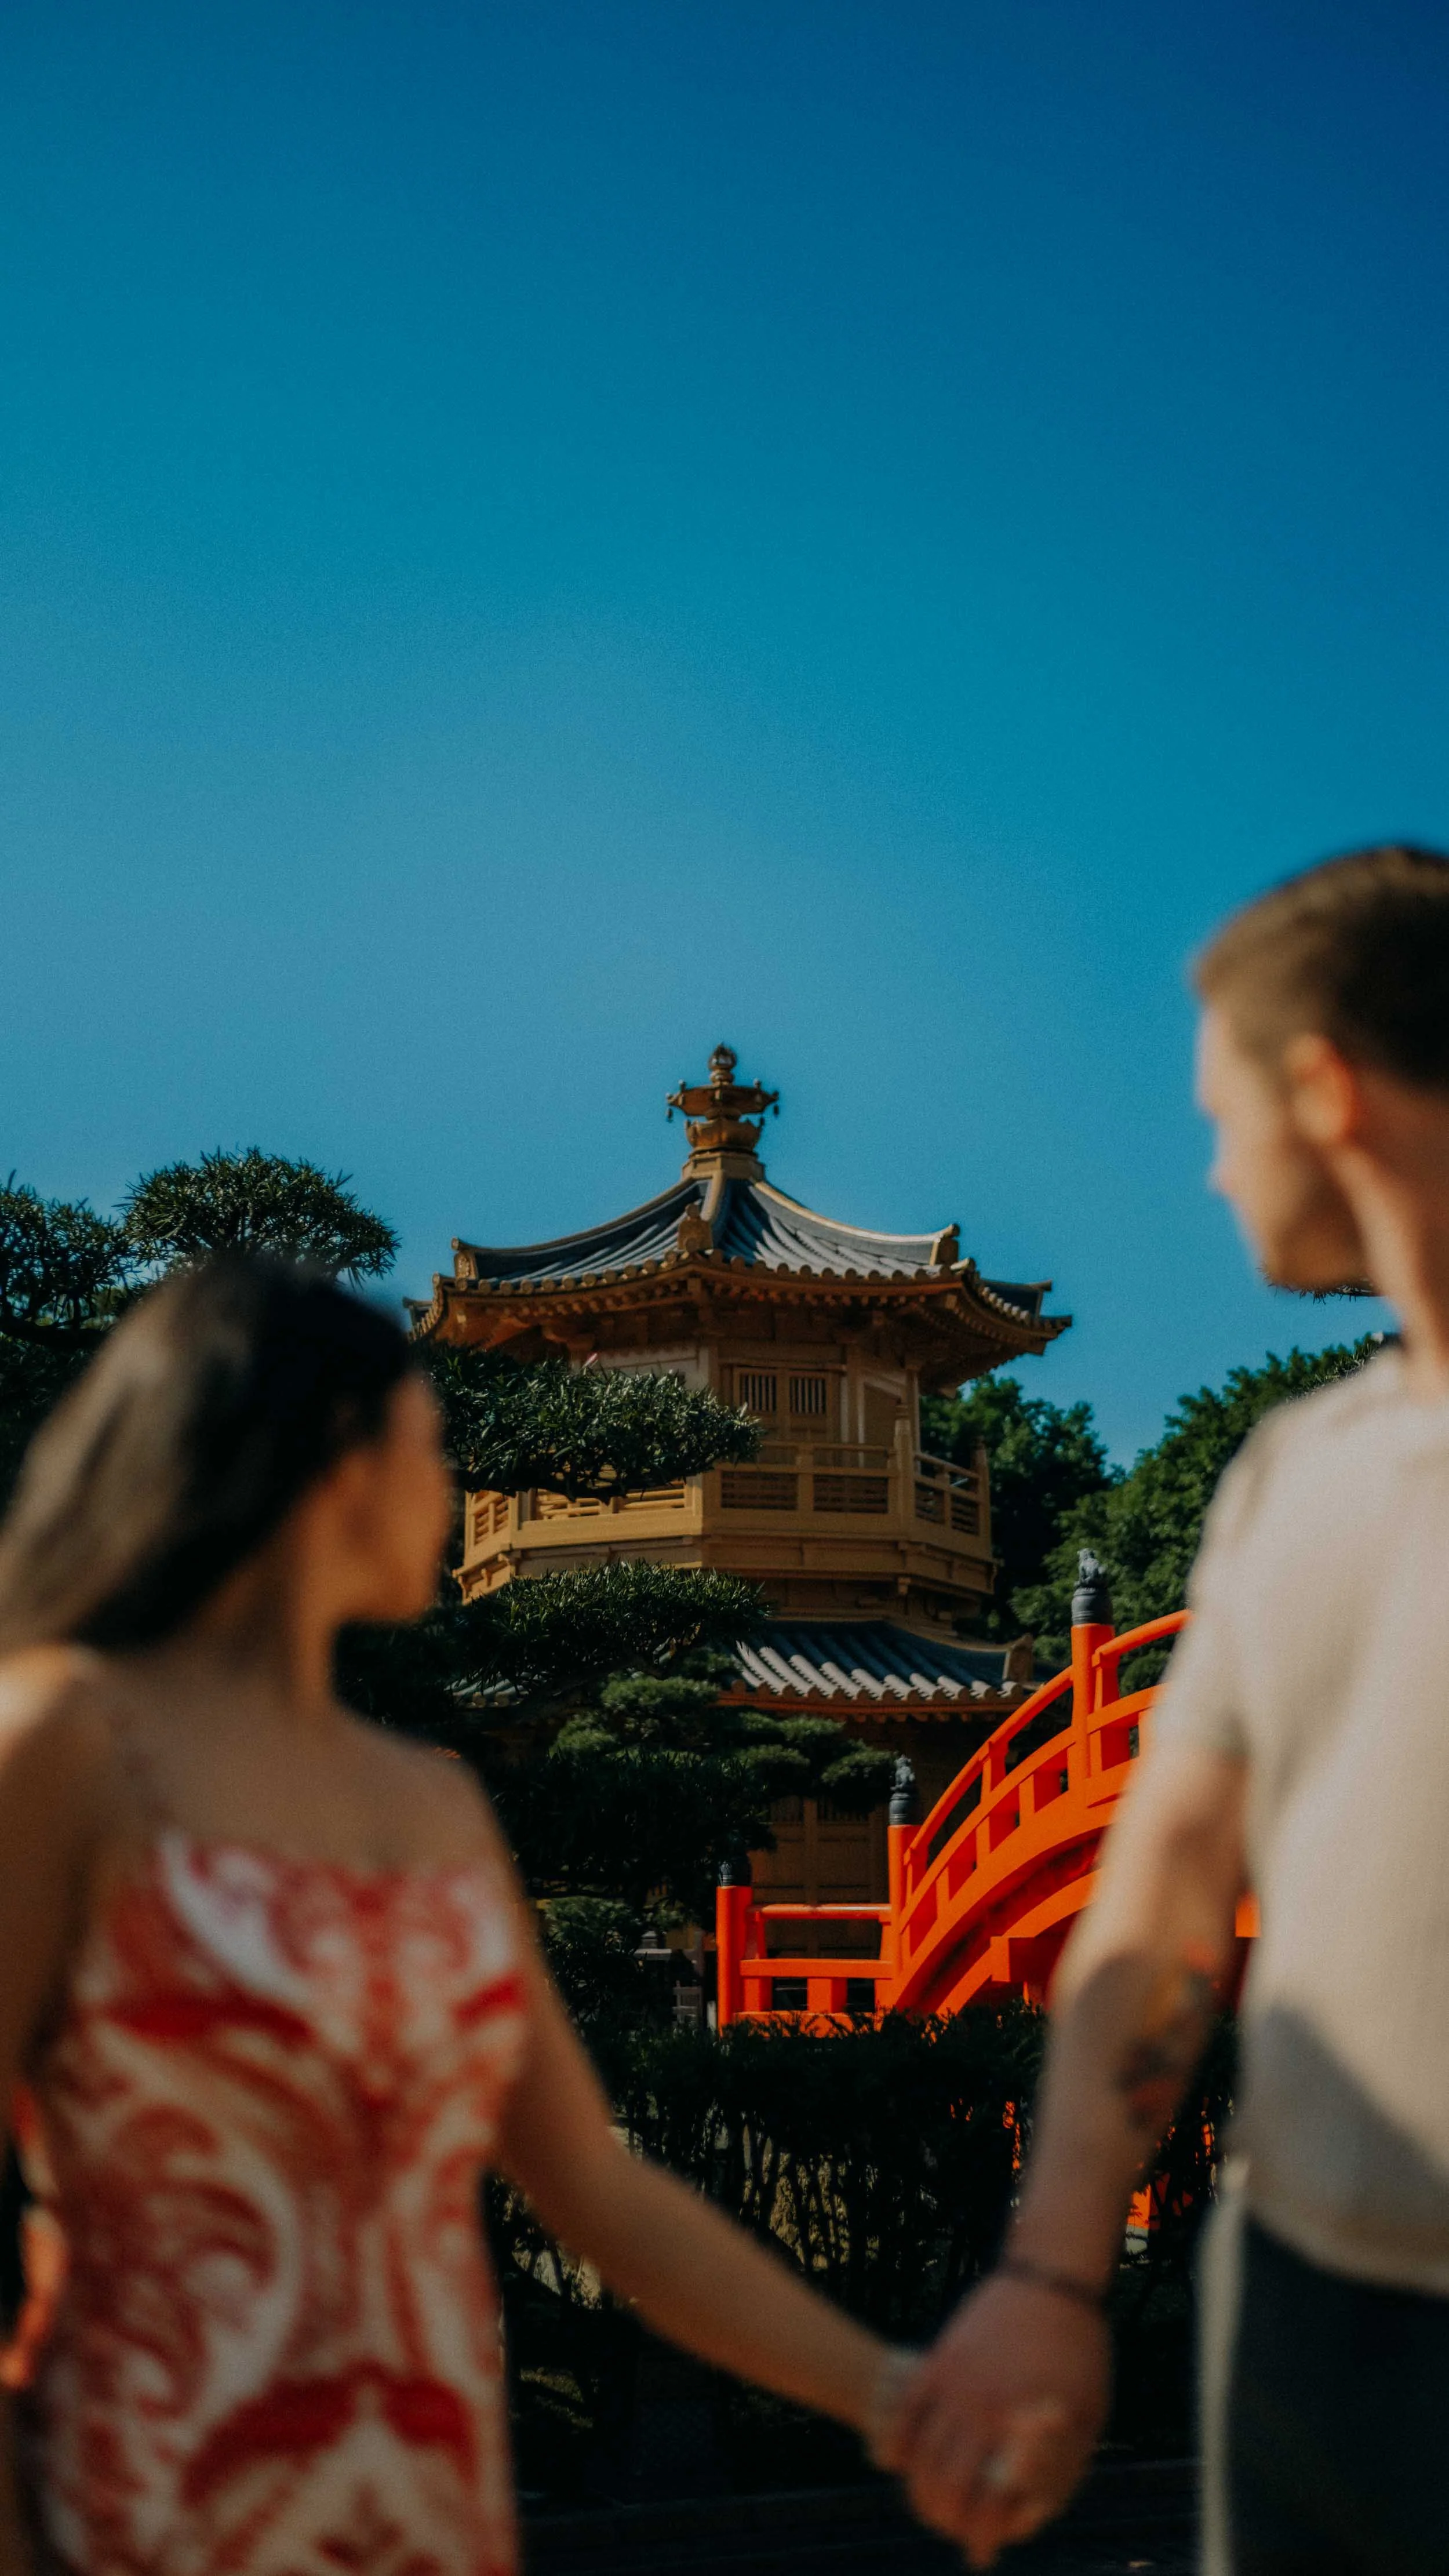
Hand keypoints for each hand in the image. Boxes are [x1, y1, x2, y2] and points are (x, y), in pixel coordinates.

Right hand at [885, 2273, 1109, 2567]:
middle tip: (953, 2529)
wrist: (1054, 2279)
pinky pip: (905, 2410)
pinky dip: (895, 2441)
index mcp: (1024, 2432)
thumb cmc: (1081, 2356)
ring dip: (920, 2488)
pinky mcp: (940, 2359)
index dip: (982, 2537)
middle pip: (946, 2487)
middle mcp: (984, 2412)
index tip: (981, 2552)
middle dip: (947, 2520)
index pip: (989, 2507)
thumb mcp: (1086, 2421)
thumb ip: (1058, 2471)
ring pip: (920, 2455)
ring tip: (929, 2504)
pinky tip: (894, 2461)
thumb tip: (1025, 2515)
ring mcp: (956, 2383)